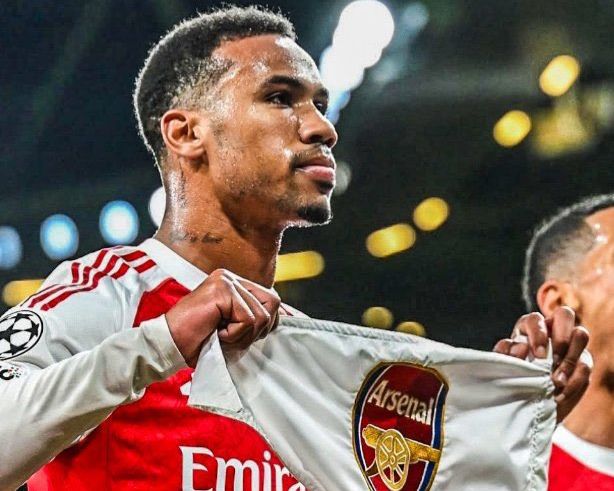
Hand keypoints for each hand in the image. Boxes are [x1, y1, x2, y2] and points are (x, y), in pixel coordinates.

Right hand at [165, 269, 280, 366]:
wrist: (169, 346)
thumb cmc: (200, 342)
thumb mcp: (234, 330)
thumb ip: (255, 321)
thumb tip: (289, 319)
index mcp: (234, 284)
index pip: (271, 298)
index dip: (272, 320)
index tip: (263, 335)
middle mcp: (230, 278)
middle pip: (273, 302)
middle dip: (259, 329)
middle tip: (234, 338)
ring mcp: (226, 281)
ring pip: (261, 315)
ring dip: (242, 335)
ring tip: (220, 335)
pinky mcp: (222, 290)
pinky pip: (247, 319)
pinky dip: (233, 334)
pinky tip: (215, 333)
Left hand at [493, 306, 590, 421]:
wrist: (524, 400)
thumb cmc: (511, 375)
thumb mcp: (504, 365)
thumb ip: (507, 354)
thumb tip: (520, 347)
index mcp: (529, 326)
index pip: (535, 319)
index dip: (538, 334)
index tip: (538, 355)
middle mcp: (552, 329)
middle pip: (565, 315)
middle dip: (561, 337)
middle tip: (554, 360)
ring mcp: (570, 343)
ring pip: (581, 335)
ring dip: (571, 359)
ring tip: (557, 381)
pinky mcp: (582, 361)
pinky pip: (586, 364)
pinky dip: (574, 381)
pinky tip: (560, 395)